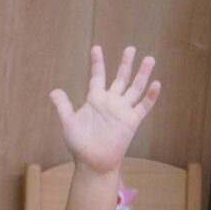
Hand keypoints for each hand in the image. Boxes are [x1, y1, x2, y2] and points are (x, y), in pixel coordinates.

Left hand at [50, 46, 159, 173]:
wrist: (92, 161)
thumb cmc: (79, 144)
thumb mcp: (69, 122)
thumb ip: (64, 106)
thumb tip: (54, 91)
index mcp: (95, 99)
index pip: (97, 76)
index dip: (97, 62)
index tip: (96, 47)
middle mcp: (110, 102)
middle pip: (121, 78)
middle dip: (126, 63)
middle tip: (130, 48)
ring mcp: (122, 111)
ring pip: (135, 88)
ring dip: (142, 74)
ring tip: (149, 59)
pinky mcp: (131, 121)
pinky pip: (143, 106)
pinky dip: (150, 96)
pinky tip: (156, 84)